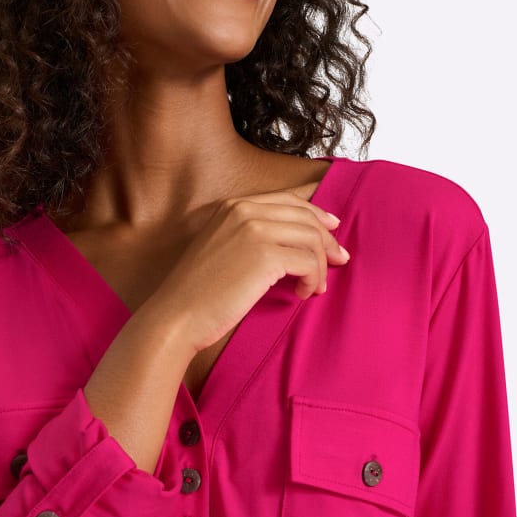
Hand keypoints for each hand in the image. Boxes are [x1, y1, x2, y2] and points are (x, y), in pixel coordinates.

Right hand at [150, 181, 350, 353]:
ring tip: (316, 287)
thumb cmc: (198, 293)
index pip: (287, 200)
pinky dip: (313, 279)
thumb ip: (250, 236)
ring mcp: (254, 230)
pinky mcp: (265, 256)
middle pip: (305, 217)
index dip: (315, 213)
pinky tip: (304, 294)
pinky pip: (308, 262)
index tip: (332, 229)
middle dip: (327, 240)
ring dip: (321, 265)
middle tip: (339, 261)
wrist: (177, 316)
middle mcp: (244, 210)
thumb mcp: (221, 250)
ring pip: (311, 239)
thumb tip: (295, 242)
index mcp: (232, 206)